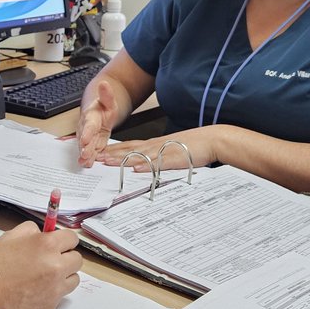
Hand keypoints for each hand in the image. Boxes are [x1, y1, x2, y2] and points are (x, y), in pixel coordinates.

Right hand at [0, 222, 81, 308]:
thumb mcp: (8, 237)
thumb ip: (30, 231)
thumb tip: (41, 232)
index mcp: (47, 246)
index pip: (72, 238)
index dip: (63, 239)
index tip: (59, 242)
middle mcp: (56, 267)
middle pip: (77, 259)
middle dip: (65, 257)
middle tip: (50, 259)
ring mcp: (55, 289)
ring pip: (73, 279)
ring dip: (63, 275)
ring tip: (44, 276)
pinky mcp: (50, 307)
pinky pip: (60, 296)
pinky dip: (51, 292)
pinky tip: (34, 290)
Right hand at [76, 79, 119, 166]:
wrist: (98, 114)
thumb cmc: (102, 108)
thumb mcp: (108, 100)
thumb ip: (107, 94)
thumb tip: (105, 84)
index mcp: (91, 117)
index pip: (88, 125)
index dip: (86, 132)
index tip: (85, 139)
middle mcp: (86, 128)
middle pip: (84, 139)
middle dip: (84, 147)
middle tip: (84, 154)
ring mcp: (88, 138)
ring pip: (85, 147)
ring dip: (84, 155)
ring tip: (85, 162)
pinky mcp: (92, 145)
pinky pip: (90, 152)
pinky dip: (88, 159)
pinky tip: (88, 165)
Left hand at [97, 127, 218, 170]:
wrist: (213, 140)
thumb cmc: (195, 147)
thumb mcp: (172, 152)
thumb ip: (158, 158)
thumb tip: (145, 166)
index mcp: (155, 144)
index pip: (130, 146)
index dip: (115, 150)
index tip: (101, 154)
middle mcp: (156, 145)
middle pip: (130, 149)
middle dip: (112, 154)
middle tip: (96, 157)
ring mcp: (164, 150)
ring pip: (139, 154)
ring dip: (123, 158)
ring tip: (108, 162)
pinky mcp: (174, 158)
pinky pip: (158, 162)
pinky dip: (146, 165)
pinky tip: (135, 168)